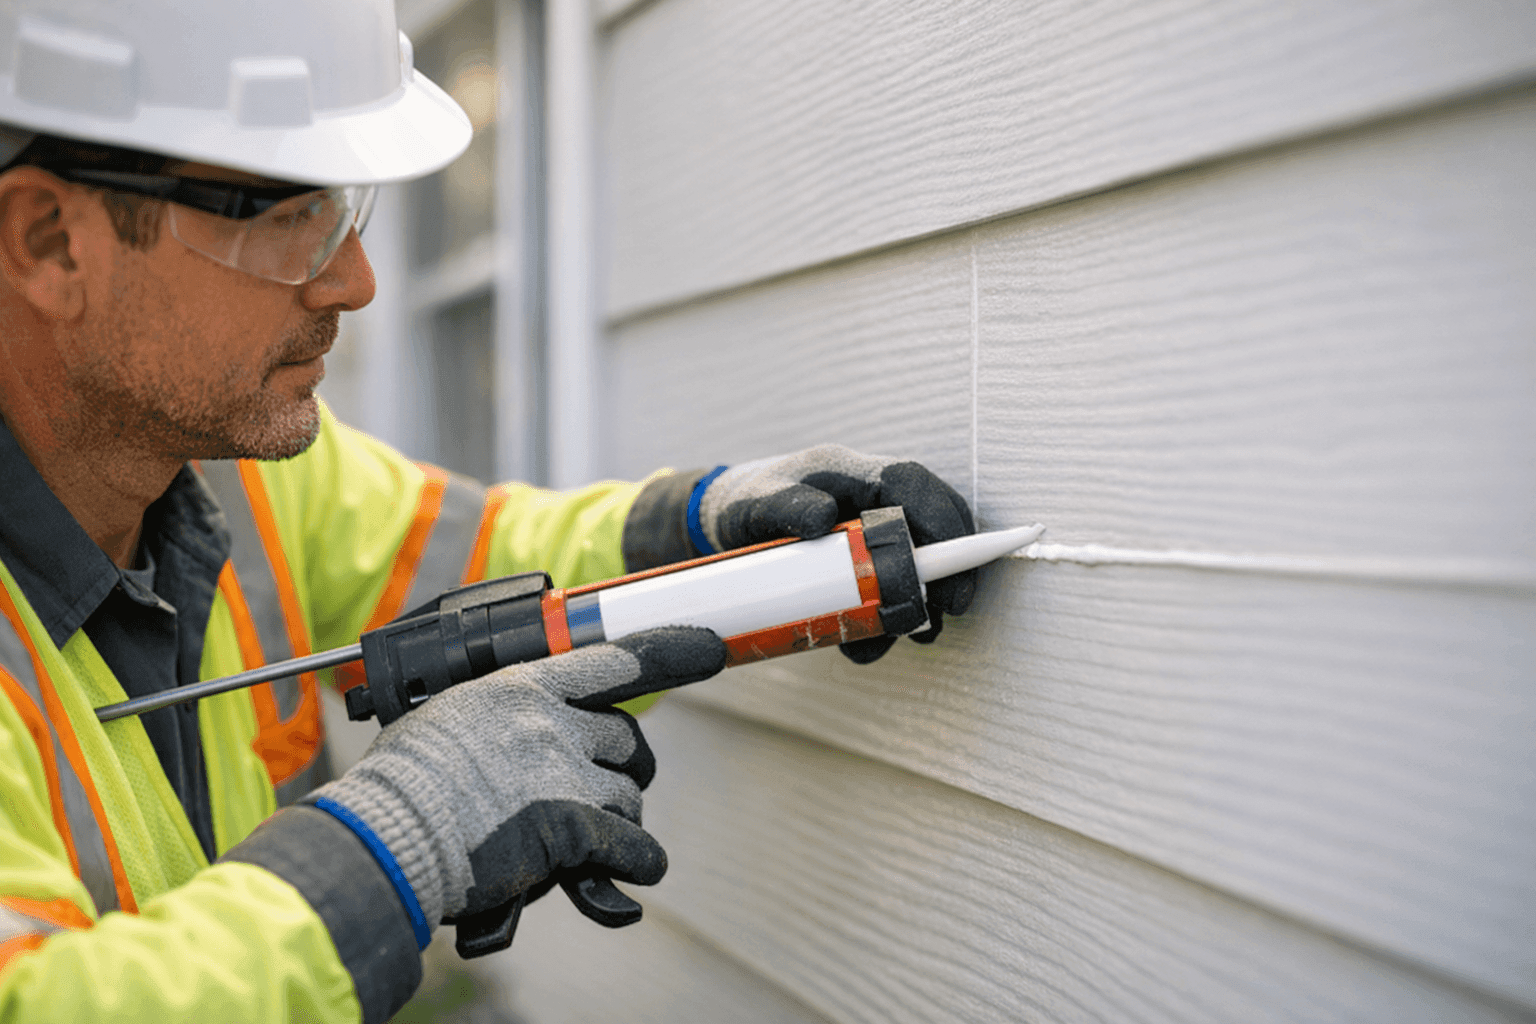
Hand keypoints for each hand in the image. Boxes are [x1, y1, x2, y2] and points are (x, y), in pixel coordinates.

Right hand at [303, 627, 725, 926]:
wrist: (386, 832)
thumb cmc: (399, 783)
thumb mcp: (445, 720)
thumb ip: (493, 720)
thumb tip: (507, 740)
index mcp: (520, 687)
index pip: (611, 661)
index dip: (666, 654)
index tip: (708, 648)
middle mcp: (550, 722)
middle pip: (627, 737)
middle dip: (630, 765)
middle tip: (619, 784)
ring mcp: (562, 772)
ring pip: (629, 793)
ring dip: (622, 816)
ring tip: (600, 836)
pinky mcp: (569, 827)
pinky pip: (630, 846)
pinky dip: (640, 862)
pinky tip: (639, 871)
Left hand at [697, 445, 975, 660]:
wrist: (726, 524)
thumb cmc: (747, 503)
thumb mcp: (757, 503)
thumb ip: (785, 506)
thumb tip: (822, 519)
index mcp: (851, 474)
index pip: (911, 484)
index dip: (941, 518)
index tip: (954, 561)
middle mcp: (870, 501)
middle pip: (931, 527)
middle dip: (947, 569)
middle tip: (949, 609)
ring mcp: (871, 534)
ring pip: (917, 565)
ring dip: (919, 603)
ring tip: (907, 635)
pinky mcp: (864, 565)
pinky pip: (889, 591)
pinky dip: (886, 620)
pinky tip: (866, 643)